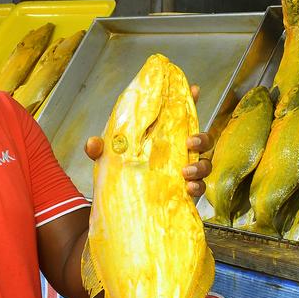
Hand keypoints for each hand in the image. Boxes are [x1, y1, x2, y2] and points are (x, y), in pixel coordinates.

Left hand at [82, 85, 213, 196]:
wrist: (121, 206)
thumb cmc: (119, 175)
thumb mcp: (107, 159)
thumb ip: (100, 149)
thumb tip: (93, 144)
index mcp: (163, 138)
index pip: (180, 116)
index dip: (190, 101)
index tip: (194, 90)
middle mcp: (178, 153)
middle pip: (202, 140)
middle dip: (201, 138)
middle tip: (190, 142)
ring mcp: (184, 172)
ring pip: (205, 164)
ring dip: (200, 166)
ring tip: (187, 171)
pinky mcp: (185, 192)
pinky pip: (199, 188)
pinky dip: (197, 187)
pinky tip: (188, 188)